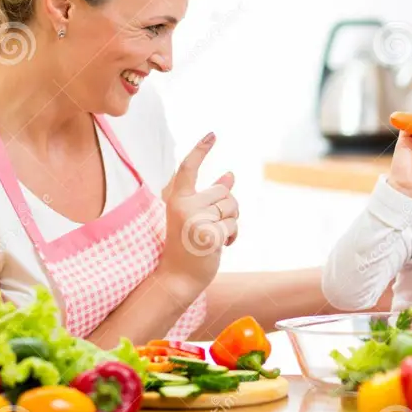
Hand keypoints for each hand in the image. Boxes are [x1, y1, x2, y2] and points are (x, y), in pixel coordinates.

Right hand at [158, 133, 239, 293]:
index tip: (213, 134)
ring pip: (232, 207)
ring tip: (213, 236)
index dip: (201, 150)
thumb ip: (211, 195)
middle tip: (211, 227)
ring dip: (231, 223)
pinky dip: (232, 237)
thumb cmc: (187, 245)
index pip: (187, 168)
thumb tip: (230, 175)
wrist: (177, 278)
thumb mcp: (196, 216)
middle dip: (227, 208)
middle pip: (224, 192)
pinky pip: (235, 226)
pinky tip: (219, 246)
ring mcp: (195, 220)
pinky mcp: (209, 234)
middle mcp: (183, 205)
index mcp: (176, 198)